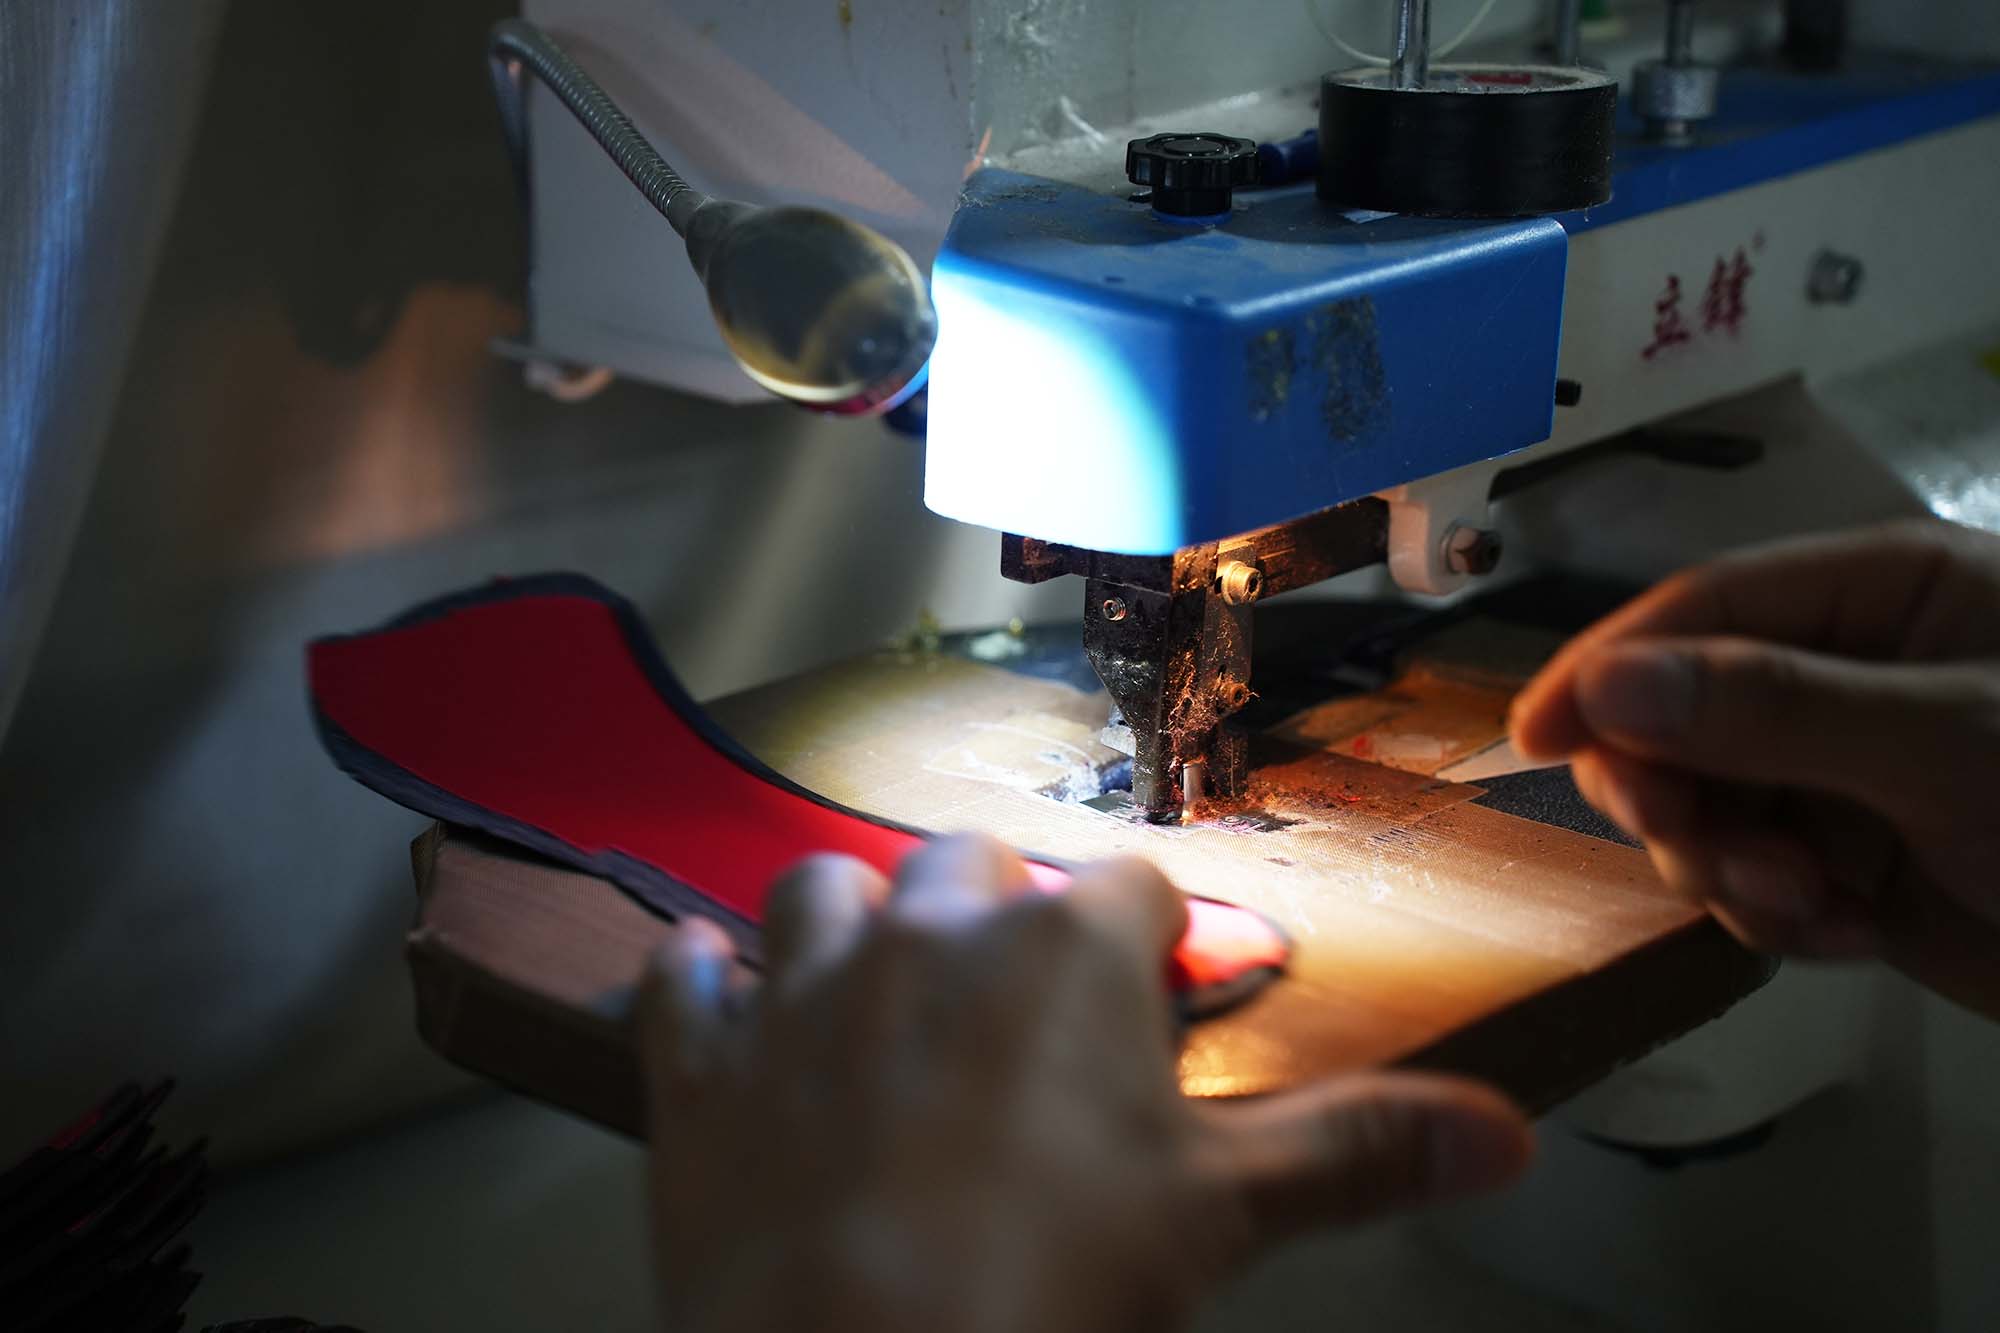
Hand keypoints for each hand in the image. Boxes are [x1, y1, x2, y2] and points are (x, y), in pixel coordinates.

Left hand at [637, 835, 1531, 1332]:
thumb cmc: (1057, 1284)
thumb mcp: (1222, 1214)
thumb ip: (1358, 1153)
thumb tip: (1501, 1133)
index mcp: (1068, 949)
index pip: (1137, 891)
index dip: (1163, 938)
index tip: (1177, 982)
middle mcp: (933, 931)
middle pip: (978, 864)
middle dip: (1010, 911)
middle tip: (1031, 1000)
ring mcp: (806, 988)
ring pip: (824, 890)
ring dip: (854, 923)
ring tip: (880, 981)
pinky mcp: (706, 1062)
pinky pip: (687, 981)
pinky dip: (703, 985)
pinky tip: (716, 997)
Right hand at [1509, 519, 1999, 1016]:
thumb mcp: (1943, 742)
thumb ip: (1769, 709)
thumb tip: (1607, 686)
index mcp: (1876, 597)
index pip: (1698, 611)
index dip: (1606, 669)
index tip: (1530, 737)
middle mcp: (1845, 674)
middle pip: (1677, 717)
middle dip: (1677, 794)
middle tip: (1702, 850)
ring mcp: (1846, 772)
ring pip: (1704, 809)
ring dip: (1732, 870)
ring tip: (1817, 909)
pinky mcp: (1855, 861)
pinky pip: (1753, 882)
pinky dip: (1782, 919)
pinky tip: (1852, 934)